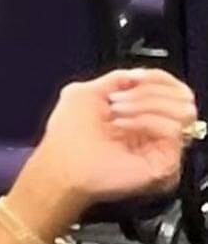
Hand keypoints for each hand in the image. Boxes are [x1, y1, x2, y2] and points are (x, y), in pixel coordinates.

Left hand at [37, 67, 199, 206]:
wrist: (60, 169)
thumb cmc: (66, 140)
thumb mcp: (84, 93)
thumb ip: (116, 79)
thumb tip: (140, 73)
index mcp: (139, 114)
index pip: (171, 88)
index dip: (155, 77)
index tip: (133, 78)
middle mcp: (153, 130)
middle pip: (182, 95)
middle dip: (147, 89)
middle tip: (116, 101)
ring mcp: (160, 147)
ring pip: (183, 110)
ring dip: (145, 104)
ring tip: (117, 115)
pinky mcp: (165, 164)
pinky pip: (175, 129)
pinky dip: (146, 121)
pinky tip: (122, 127)